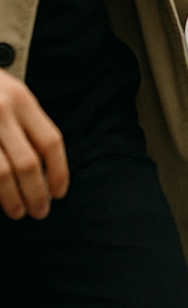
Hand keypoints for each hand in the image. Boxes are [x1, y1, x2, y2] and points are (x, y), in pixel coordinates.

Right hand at [0, 71, 67, 219]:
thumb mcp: (13, 95)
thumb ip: (28, 124)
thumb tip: (47, 168)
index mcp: (22, 100)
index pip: (50, 141)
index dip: (59, 170)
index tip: (60, 192)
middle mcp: (1, 112)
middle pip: (28, 163)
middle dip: (37, 193)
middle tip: (41, 211)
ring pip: (1, 174)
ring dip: (12, 199)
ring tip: (19, 212)